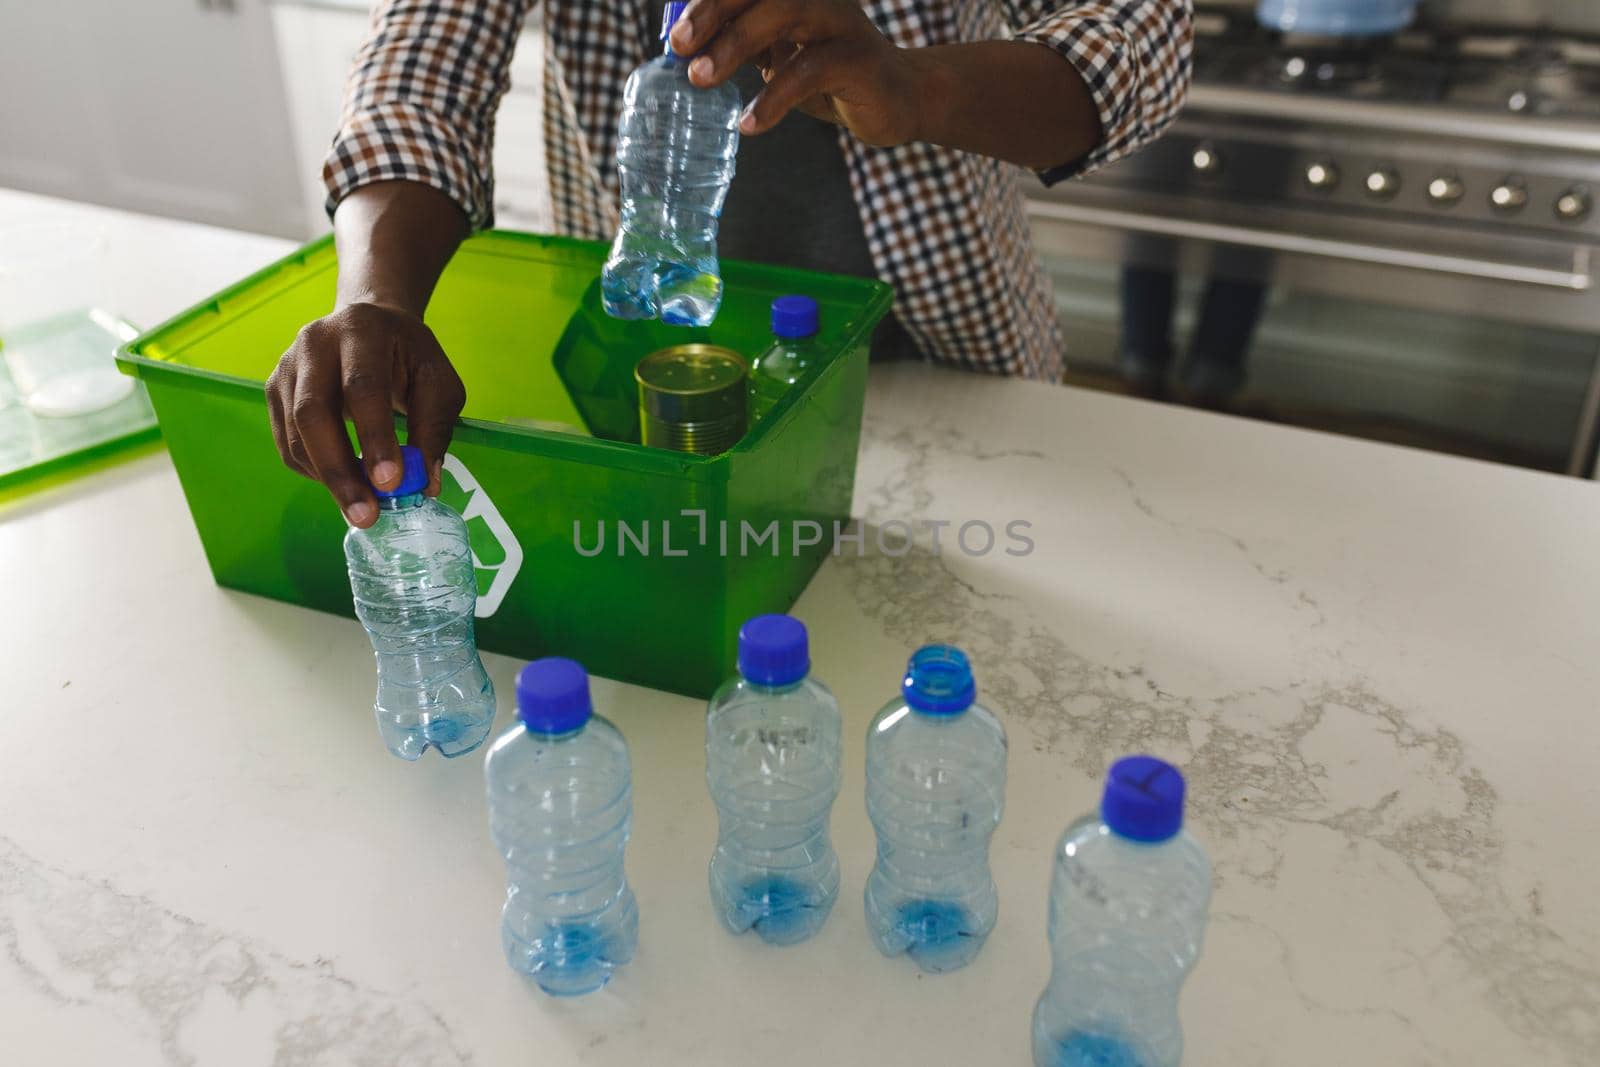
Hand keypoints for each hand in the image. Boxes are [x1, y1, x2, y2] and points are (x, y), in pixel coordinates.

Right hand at [265, 301, 465, 527]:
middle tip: (366, 515)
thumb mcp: (438, 382)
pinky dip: (315, 472)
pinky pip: (288, 443)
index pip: (362, 387)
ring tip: (362, 509)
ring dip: (328, 479)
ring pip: (295, 434)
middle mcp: (315, 343)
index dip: (374, 437)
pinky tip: (344, 483)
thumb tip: (424, 484)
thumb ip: (434, 429)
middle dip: (340, 470)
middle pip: (313, 412)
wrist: (370, 324)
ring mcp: (287, 366)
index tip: (390, 483)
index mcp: (361, 330)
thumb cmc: (408, 356)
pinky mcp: (275, 390)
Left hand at [672, 0, 922, 145]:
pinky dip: (775, 98)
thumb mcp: (777, 53)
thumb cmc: (828, 74)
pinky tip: (750, 124)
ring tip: (702, 79)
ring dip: (737, 44)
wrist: (898, 98)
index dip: (704, 2)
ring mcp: (840, 21)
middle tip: (680, 47)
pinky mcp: (859, 58)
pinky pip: (811, 70)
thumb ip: (740, 41)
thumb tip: (682, 46)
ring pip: (784, 14)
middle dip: (712, 12)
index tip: (673, 35)